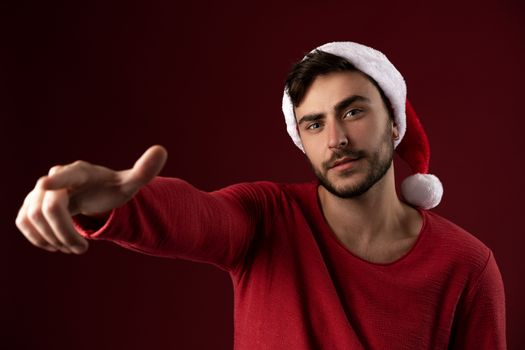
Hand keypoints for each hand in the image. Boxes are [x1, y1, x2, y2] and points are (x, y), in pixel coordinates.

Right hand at [15, 145, 167, 254]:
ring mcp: (39, 191)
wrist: (93, 194)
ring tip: (73, 248)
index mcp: (81, 172)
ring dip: (52, 239)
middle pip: (50, 208)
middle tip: (81, 250)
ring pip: (33, 218)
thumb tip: (162, 150)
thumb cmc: (112, 188)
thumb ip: (144, 170)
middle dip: (65, 233)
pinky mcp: (29, 205)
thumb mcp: (131, 182)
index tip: (45, 184)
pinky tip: (56, 245)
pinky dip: (38, 238)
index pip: (67, 173)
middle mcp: (56, 178)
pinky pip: (23, 223)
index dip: (57, 179)